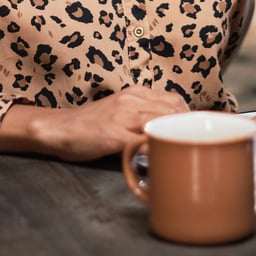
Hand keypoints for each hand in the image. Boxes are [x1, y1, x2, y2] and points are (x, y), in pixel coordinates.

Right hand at [0, 86, 188, 161]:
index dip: (189, 117)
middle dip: (187, 130)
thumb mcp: (120, 111)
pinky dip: (155, 152)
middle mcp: (131, 100)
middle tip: (192, 147)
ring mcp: (122, 117)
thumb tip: (171, 129)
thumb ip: (143, 114)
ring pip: (161, 124)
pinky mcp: (112, 135)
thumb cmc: (92, 125)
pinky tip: (159, 162)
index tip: (195, 132)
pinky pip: (142, 142)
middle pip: (173, 111)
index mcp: (135, 93)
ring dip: (174, 140)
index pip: (174, 99)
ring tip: (181, 155)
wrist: (60, 128)